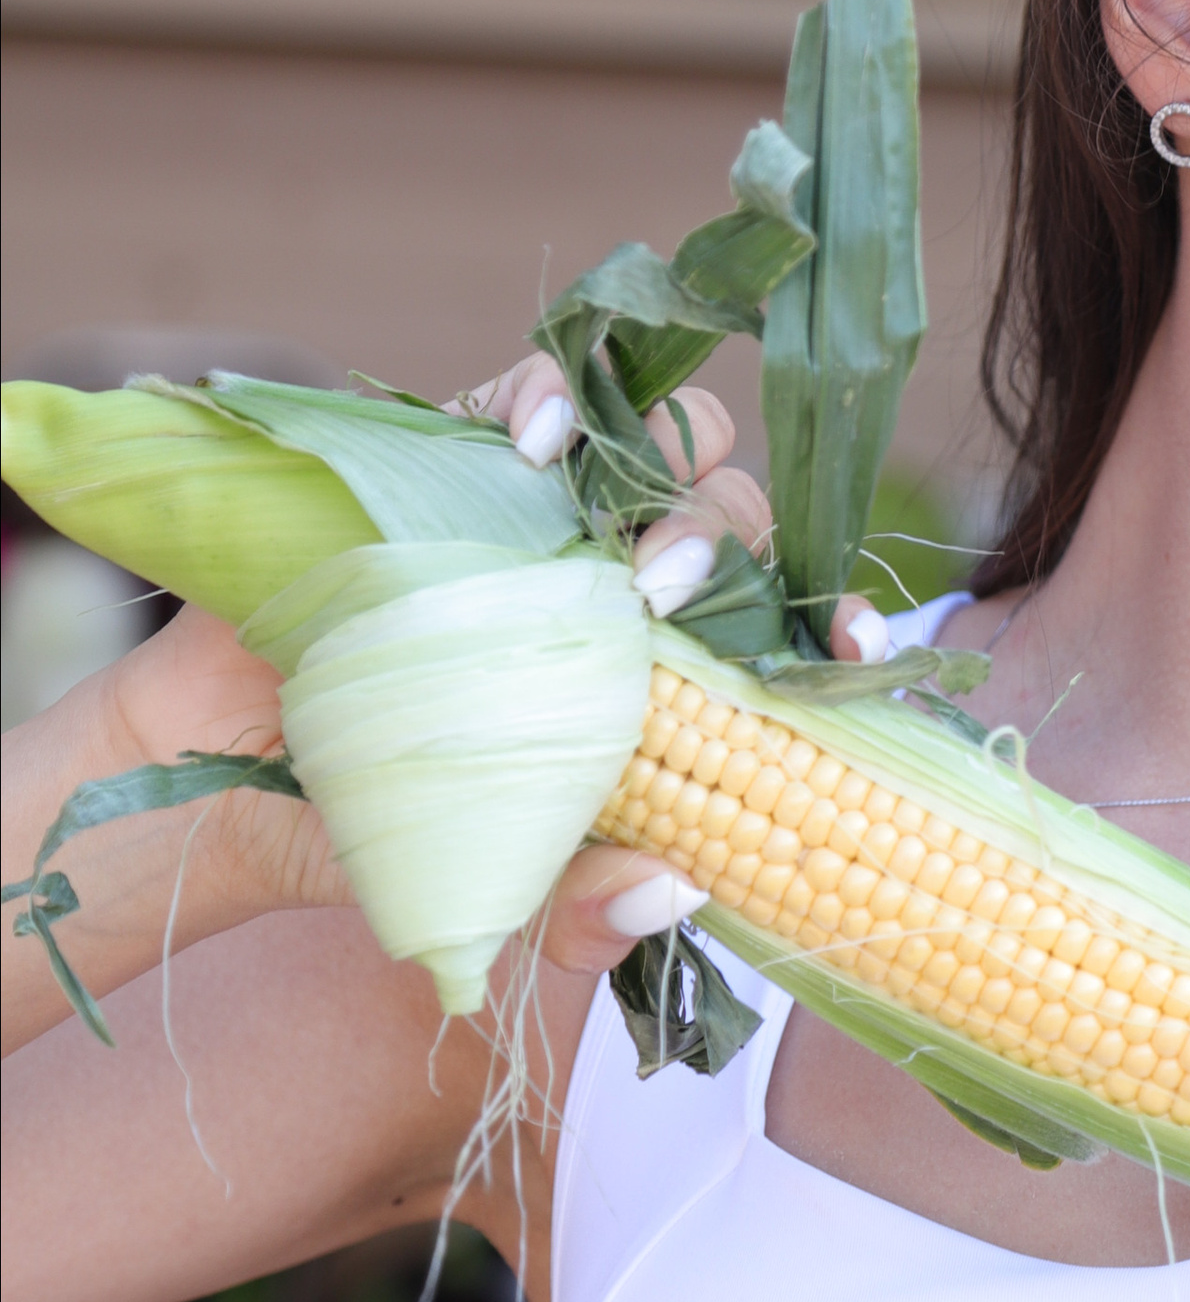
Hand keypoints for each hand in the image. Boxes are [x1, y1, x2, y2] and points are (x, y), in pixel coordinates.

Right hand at [441, 357, 896, 973]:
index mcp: (663, 672)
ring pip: (661, 439)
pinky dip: (546, 402)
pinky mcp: (461, 458)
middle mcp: (622, 576)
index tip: (857, 648)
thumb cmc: (382, 826)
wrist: (220, 783)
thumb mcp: (485, 888)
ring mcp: (548, 510)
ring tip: (621, 546)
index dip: (833, 624)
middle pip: (733, 517)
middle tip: (671, 598)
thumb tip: (671, 894)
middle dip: (730, 546)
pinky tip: (533, 452)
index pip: (784, 626)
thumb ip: (576, 907)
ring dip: (665, 472)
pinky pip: (529, 393)